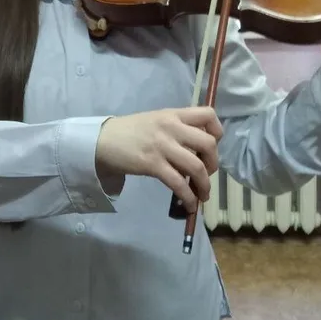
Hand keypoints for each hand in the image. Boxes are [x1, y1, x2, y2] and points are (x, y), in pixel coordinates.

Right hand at [95, 107, 222, 211]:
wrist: (103, 140)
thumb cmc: (130, 131)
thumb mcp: (156, 120)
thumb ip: (177, 128)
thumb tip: (197, 149)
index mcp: (173, 114)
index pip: (208, 114)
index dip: (217, 131)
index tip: (213, 145)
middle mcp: (171, 127)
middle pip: (208, 144)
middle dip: (214, 163)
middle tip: (207, 173)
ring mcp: (162, 146)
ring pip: (196, 166)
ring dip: (204, 185)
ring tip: (203, 195)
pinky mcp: (152, 164)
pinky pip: (178, 183)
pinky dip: (189, 197)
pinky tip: (190, 205)